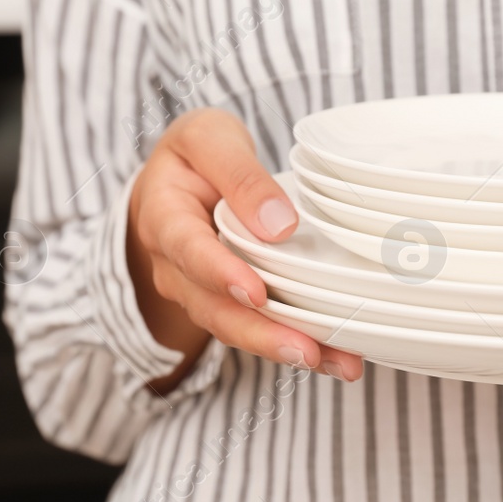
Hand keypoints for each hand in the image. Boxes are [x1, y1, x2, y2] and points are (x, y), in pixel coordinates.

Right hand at [126, 108, 364, 391]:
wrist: (176, 177)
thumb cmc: (195, 154)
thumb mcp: (210, 139)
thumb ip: (240, 175)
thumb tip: (280, 224)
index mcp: (163, 217)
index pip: (189, 250)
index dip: (221, 275)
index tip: (256, 293)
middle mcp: (175, 266)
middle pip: (213, 308)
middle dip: (261, 333)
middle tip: (306, 351)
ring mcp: (199, 291)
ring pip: (236, 327)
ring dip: (285, 348)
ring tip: (339, 362)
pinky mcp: (227, 302)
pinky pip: (256, 326)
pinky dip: (295, 342)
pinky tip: (337, 356)